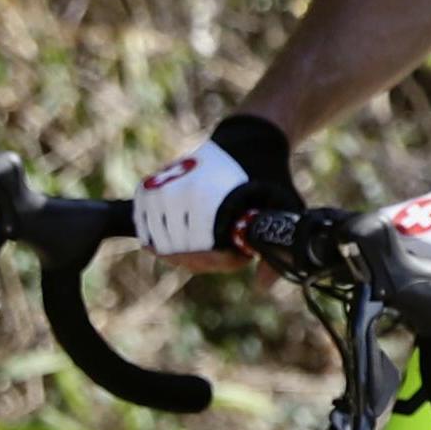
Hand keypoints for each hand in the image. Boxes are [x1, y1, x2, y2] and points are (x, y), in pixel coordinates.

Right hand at [136, 115, 295, 266]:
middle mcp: (177, 194)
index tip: (242, 254)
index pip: (203, 254)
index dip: (225, 261)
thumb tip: (263, 287)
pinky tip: (179, 242)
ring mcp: (160, 190)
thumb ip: (279, 250)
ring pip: (162, 245)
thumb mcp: (285, 209)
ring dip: (185, 251)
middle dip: (207, 258)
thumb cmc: (268, 178)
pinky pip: (145, 229)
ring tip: (210, 240)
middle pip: (182, 253)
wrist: (246, 142)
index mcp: (206, 199)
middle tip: (229, 248)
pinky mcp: (149, 188)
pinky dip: (158, 240)